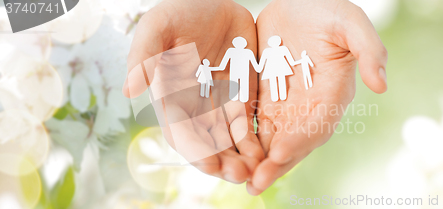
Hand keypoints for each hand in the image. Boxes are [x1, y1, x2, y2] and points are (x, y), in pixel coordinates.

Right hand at [123, 0, 263, 183]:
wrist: (215, 1)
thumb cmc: (180, 11)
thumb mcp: (158, 27)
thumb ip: (144, 57)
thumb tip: (129, 91)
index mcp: (171, 96)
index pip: (181, 131)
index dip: (194, 150)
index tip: (210, 165)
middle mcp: (195, 105)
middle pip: (208, 142)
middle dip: (222, 161)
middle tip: (240, 174)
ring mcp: (220, 101)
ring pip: (230, 137)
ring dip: (241, 156)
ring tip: (256, 169)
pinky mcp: (243, 93)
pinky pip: (249, 120)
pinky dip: (256, 137)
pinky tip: (267, 151)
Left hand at [248, 0, 387, 194]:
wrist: (301, 3)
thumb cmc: (329, 11)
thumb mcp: (352, 23)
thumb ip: (370, 50)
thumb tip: (381, 85)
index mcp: (332, 94)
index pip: (317, 124)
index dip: (300, 140)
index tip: (279, 153)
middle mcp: (309, 106)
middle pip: (293, 140)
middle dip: (275, 163)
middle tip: (255, 183)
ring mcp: (286, 103)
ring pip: (271, 137)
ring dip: (256, 159)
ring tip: (239, 177)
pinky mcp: (265, 95)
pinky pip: (253, 120)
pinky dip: (242, 137)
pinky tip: (227, 151)